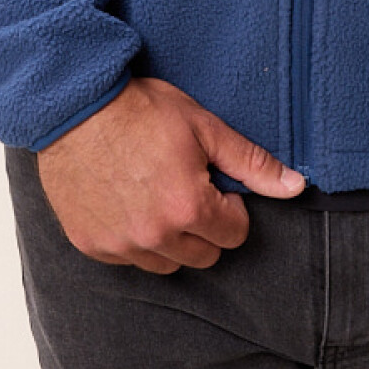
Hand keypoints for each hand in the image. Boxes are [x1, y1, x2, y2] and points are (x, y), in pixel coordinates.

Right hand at [35, 75, 304, 273]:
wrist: (73, 106)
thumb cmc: (139, 109)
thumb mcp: (203, 126)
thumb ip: (251, 162)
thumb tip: (296, 186)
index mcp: (188, 209)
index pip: (235, 234)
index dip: (230, 205)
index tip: (213, 181)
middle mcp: (155, 237)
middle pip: (204, 255)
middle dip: (204, 225)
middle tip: (185, 185)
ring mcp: (120, 245)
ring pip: (166, 263)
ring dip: (170, 237)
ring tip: (156, 193)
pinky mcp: (91, 245)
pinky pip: (128, 258)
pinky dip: (134, 238)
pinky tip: (128, 201)